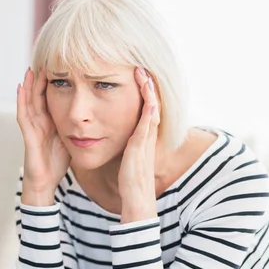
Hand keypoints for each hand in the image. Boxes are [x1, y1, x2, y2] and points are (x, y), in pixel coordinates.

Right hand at [16, 67, 70, 205]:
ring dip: (28, 85)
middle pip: (38, 95)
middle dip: (40, 79)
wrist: (45, 183)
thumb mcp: (70, 140)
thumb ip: (77, 127)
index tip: (61, 65)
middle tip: (44, 60)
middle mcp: (39, 122)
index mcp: (50, 122)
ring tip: (30, 69)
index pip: (51, 97)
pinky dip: (21, 101)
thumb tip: (93, 116)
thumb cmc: (57, 163)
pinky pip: (23, 115)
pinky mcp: (28, 136)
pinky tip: (20, 88)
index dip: (55, 82)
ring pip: (28, 102)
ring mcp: (32, 128)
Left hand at [118, 67, 160, 222]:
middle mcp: (145, 138)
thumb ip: (125, 145)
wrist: (136, 200)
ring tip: (145, 75)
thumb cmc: (129, 180)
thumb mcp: (126, 156)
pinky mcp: (140, 150)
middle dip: (148, 87)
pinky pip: (146, 128)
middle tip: (143, 68)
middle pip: (151, 106)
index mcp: (141, 138)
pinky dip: (149, 113)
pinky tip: (149, 100)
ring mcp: (144, 143)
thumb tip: (118, 135)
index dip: (143, 93)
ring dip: (149, 93)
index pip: (144, 109)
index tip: (137, 76)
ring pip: (151, 112)